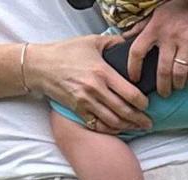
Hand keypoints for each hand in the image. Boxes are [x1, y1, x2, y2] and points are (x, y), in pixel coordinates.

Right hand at [27, 34, 150, 133]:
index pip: (131, 94)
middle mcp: (95, 89)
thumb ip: (113, 42)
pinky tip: (118, 128)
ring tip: (137, 127)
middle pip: (125, 111)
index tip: (147, 104)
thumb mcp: (90, 42)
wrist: (39, 65)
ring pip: (113, 121)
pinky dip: (110, 129)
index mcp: (103, 73)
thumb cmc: (65, 52)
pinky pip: (97, 125)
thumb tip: (130, 43)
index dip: (143, 103)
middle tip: (148, 122)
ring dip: (128, 127)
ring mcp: (85, 101)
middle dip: (140, 119)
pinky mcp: (77, 109)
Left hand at [124, 0, 187, 96]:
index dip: (133, 67)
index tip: (134, 78)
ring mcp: (187, 44)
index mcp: (155, 29)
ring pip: (179, 72)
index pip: (138, 51)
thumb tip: (125, 38)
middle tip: (162, 94)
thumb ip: (142, 27)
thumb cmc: (180, 9)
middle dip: (162, 86)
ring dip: (177, 85)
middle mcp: (169, 38)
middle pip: (162, 69)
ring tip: (175, 88)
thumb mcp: (157, 14)